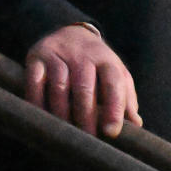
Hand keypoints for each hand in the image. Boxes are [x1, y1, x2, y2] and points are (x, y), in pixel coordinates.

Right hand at [25, 24, 141, 137]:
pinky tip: (42, 118)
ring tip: (65, 133)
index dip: (114, 108)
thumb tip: (136, 125)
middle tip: (86, 138)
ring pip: (59, 86)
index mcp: (107, 60)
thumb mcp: (115, 74)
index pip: (114, 83)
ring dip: (61, 112)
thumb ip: (125, 98)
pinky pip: (35, 82)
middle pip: (84, 86)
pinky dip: (36, 102)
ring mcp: (58, 54)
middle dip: (85, 116)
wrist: (70, 32)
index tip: (112, 132)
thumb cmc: (96, 65)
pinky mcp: (37, 57)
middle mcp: (83, 55)